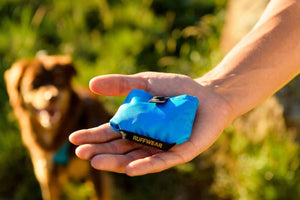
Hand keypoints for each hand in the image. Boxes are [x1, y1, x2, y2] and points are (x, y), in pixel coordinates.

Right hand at [69, 72, 232, 175]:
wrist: (208, 94)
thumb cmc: (177, 88)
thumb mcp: (145, 82)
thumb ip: (121, 84)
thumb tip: (91, 84)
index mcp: (136, 124)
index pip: (110, 133)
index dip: (92, 136)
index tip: (73, 139)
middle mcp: (145, 139)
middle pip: (119, 149)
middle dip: (99, 151)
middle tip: (80, 152)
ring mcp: (161, 148)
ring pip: (135, 159)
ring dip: (115, 162)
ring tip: (95, 161)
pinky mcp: (179, 153)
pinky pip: (161, 162)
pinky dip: (145, 166)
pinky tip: (130, 169)